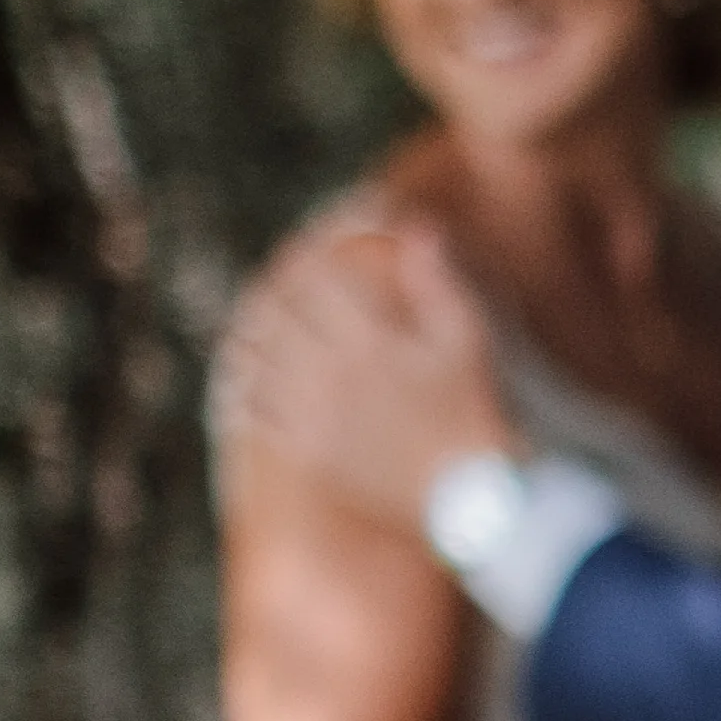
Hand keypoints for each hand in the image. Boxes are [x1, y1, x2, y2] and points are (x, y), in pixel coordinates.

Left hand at [219, 220, 517, 516]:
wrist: (473, 495)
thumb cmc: (476, 410)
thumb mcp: (467, 338)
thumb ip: (436, 279)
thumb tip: (414, 225)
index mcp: (369, 342)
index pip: (317, 277)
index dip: (312, 251)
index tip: (318, 242)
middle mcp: (328, 375)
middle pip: (275, 312)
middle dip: (276, 286)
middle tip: (282, 276)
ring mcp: (310, 415)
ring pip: (254, 358)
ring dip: (251, 332)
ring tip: (257, 319)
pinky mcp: (306, 451)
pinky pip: (255, 411)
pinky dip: (244, 388)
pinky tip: (249, 377)